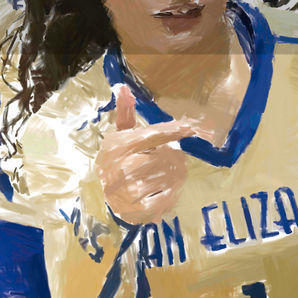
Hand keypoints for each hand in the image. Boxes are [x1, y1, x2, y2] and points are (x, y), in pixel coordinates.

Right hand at [96, 85, 191, 225]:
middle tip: (176, 157)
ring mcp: (125, 191)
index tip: (190, 128)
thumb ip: (125, 112)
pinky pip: (166, 198)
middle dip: (175, 156)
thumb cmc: (120, 159)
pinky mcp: (135, 210)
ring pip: (167, 178)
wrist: (107, 195)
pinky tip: (168, 190)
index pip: (151, 135)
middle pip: (164, 158)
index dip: (172, 131)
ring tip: (173, 173)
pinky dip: (172, 194)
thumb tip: (122, 87)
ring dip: (177, 175)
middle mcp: (118, 168)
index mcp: (116, 147)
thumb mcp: (121, 135)